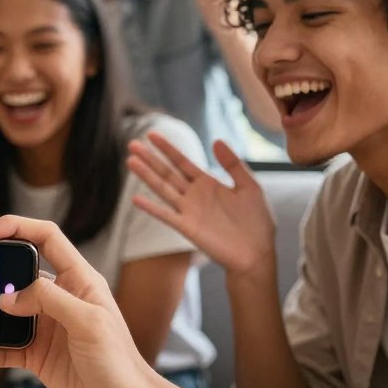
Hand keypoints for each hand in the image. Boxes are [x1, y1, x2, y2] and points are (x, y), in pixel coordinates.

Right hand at [0, 216, 166, 387]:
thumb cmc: (119, 361)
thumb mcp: (88, 321)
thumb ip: (49, 299)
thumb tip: (8, 298)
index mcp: (78, 279)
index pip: (45, 237)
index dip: (16, 227)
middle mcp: (59, 298)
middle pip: (17, 273)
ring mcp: (45, 326)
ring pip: (5, 312)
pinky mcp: (36, 354)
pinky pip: (3, 348)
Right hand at [126, 132, 275, 278]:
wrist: (257, 254)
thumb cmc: (257, 222)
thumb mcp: (250, 186)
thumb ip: (233, 164)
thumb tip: (216, 140)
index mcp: (207, 183)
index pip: (182, 162)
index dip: (167, 148)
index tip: (152, 134)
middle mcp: (194, 195)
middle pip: (167, 173)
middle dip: (150, 158)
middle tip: (132, 143)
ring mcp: (188, 211)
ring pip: (162, 189)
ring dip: (146, 176)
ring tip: (130, 161)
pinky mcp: (187, 227)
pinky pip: (166, 215)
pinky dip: (151, 208)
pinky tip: (136, 198)